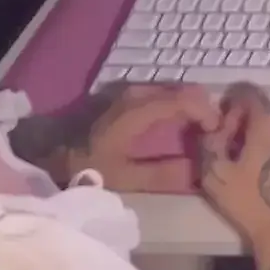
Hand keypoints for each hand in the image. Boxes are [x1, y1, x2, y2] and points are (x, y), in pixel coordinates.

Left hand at [58, 84, 220, 192]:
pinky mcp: (127, 97)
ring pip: (174, 92)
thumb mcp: (126, 178)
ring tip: (199, 134)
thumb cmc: (88, 165)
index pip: (187, 99)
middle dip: (203, 110)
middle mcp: (138, 93)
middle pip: (184, 91)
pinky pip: (162, 95)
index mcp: (140, 109)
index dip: (208, 114)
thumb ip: (164, 174)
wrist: (51, 152)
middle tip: (213, 137)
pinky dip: (177, 108)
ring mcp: (131, 91)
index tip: (218, 134)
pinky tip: (178, 129)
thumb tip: (200, 172)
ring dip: (190, 108)